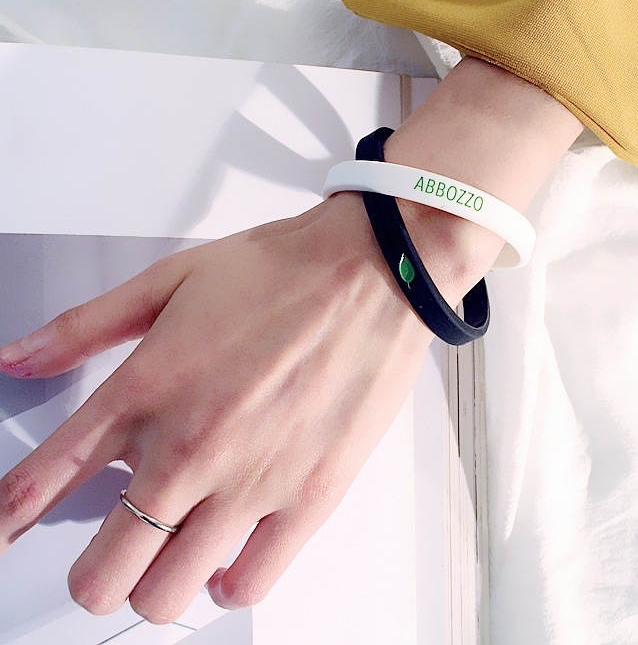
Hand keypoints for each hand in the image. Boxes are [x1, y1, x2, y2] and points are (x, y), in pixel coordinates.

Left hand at [0, 191, 440, 622]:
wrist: (371, 271)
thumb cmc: (283, 271)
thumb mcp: (170, 280)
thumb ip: (85, 327)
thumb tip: (18, 358)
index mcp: (147, 388)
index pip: (44, 482)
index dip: (7, 521)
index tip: (4, 534)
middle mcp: (190, 446)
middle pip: (102, 572)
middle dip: (90, 573)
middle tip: (107, 553)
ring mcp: (251, 481)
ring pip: (168, 595)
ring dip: (156, 585)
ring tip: (171, 554)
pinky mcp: (309, 497)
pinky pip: (248, 584)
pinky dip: (225, 585)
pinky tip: (227, 557)